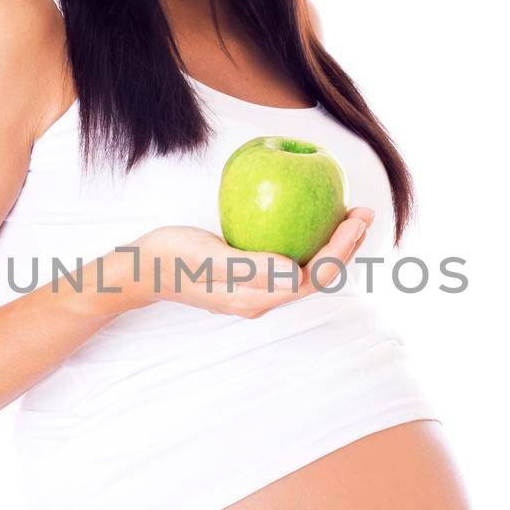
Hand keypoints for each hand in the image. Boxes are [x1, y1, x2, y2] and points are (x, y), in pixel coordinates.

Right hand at [130, 207, 374, 318]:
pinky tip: (313, 217)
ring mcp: (257, 288)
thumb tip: (295, 272)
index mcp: (259, 298)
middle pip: (317, 276)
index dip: (340, 250)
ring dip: (333, 244)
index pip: (313, 277)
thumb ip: (251, 267)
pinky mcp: (250, 274)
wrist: (144, 268)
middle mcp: (264, 298)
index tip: (356, 218)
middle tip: (365, 211)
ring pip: (307, 268)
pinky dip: (311, 239)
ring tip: (351, 215)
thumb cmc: (173, 258)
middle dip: (347, 246)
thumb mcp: (210, 258)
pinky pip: (292, 259)